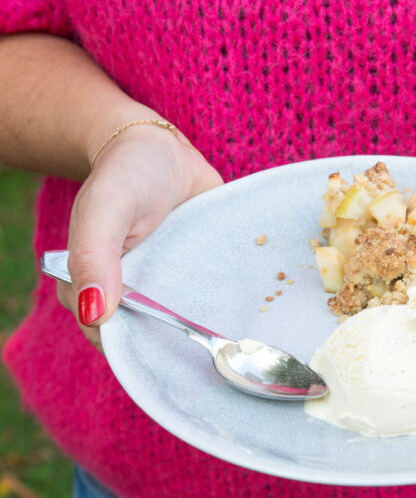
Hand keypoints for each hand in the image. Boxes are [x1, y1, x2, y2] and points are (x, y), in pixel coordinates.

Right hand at [58, 126, 222, 347]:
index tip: (168, 345)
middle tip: (205, 344)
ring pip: (177, 327)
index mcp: (91, 287)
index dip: (134, 348)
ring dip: (199, 332)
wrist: (164, 149)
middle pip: (148, 339)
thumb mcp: (105, 210)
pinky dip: (220, 310)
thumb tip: (92, 315)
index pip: (110, 337)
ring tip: (227, 337)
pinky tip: (242, 317)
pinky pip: (205, 304)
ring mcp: (161, 289)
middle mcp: (126, 295)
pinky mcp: (192, 279)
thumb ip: (93, 257)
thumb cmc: (125, 175)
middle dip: (172, 345)